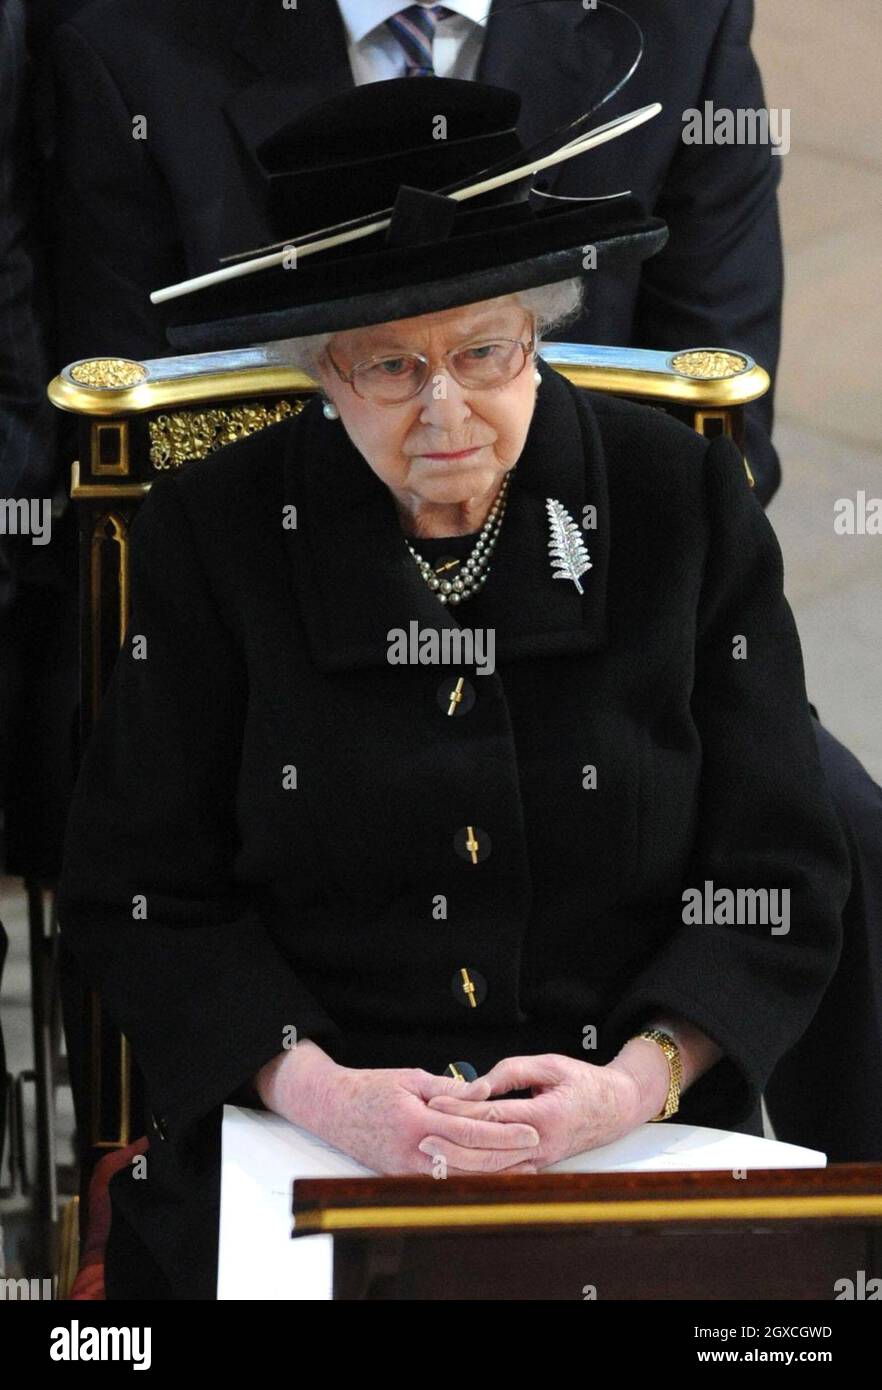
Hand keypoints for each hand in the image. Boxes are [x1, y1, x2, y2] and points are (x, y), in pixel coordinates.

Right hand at [255, 1040, 542, 1175]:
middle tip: (537, 1150)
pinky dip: (470, 1178)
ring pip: (459, 1177)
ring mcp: (405, 1169)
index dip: (504, 1135)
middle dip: (507, 1157)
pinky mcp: (401, 1176)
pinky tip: (490, 1175)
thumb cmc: (371, 1087)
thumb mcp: (410, 1077)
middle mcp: (412, 1152)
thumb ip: (448, 1088)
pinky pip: (442, 1181)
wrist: (331, 1109)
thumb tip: (483, 1092)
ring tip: (524, 1168)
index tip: (532, 1131)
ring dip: (493, 1174)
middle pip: (470, 1161)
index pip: (470, 1132)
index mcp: (416, 1122)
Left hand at [422, 1052, 645, 1170]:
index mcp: (545, 1116)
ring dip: (461, 1162)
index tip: (435, 1103)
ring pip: (494, 1169)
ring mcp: (541, 1160)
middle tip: (421, 1135)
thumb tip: (476, 1086)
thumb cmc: (583, 1082)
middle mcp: (542, 1144)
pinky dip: (478, 1171)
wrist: (618, 1107)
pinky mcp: (539, 1165)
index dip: (461, 1110)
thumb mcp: (549, 1064)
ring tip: (431, 1154)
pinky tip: (457, 1166)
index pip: (493, 1115)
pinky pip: (504, 1172)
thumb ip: (510, 1073)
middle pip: (488, 1150)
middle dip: (452, 1144)